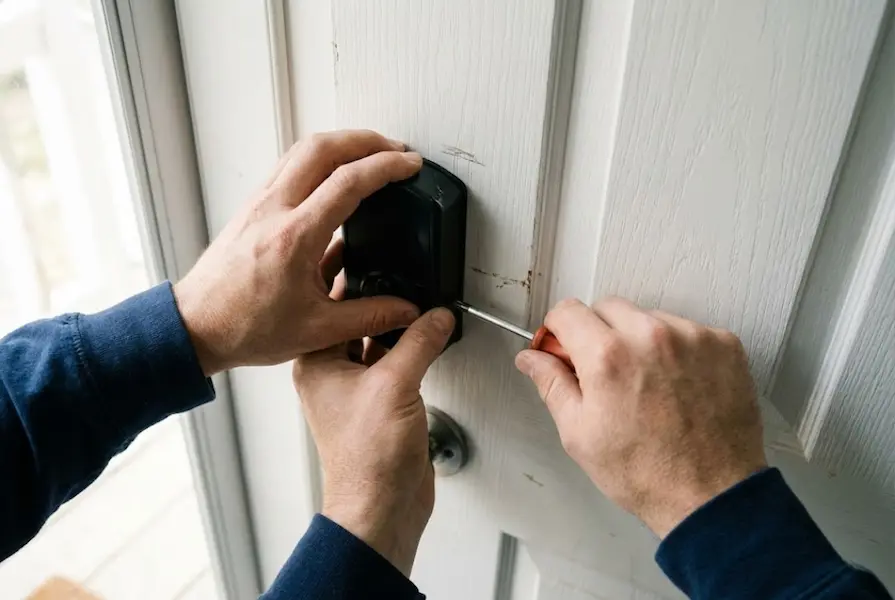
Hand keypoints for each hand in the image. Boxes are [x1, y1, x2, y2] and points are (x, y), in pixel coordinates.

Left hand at [174, 130, 423, 374]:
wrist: (197, 328)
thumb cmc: (244, 327)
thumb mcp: (318, 330)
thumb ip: (370, 317)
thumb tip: (406, 309)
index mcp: (295, 236)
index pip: (349, 181)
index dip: (386, 166)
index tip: (410, 164)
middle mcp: (275, 209)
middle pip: (323, 147)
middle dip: (366, 140)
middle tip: (394, 150)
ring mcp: (260, 203)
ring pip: (302, 149)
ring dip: (341, 143)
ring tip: (368, 153)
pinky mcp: (252, 207)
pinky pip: (288, 164)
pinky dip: (318, 157)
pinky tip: (332, 174)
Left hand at [293, 306, 454, 575]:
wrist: (381, 506)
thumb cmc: (366, 460)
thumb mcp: (395, 384)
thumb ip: (418, 342)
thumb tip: (435, 316)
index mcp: (316, 364)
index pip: (337, 312)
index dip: (365, 292)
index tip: (391, 277)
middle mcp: (331, 376)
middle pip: (358, 326)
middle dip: (385, 310)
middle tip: (409, 292)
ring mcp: (355, 392)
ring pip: (377, 346)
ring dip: (399, 334)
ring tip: (422, 317)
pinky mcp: (378, 406)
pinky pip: (393, 368)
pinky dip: (410, 356)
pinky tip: (428, 347)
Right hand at [515, 297, 766, 537]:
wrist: (712, 495)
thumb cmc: (647, 473)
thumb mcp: (579, 435)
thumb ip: (552, 384)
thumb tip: (532, 358)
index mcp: (607, 357)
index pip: (567, 311)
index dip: (559, 331)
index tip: (564, 347)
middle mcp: (650, 336)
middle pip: (608, 308)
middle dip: (599, 333)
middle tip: (606, 374)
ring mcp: (692, 337)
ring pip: (649, 317)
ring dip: (640, 340)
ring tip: (647, 385)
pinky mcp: (724, 344)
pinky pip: (688, 330)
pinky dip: (679, 349)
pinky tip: (678, 385)